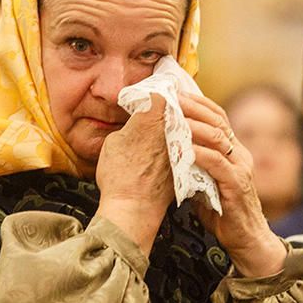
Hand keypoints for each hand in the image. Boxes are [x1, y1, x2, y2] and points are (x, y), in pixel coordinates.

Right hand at [95, 94, 173, 256]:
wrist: (133, 209)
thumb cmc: (118, 176)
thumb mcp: (113, 143)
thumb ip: (130, 126)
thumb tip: (137, 123)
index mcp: (151, 120)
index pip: (162, 94)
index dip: (161, 92)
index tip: (158, 93)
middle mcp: (171, 131)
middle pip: (180, 110)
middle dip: (176, 107)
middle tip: (170, 106)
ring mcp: (182, 148)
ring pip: (187, 128)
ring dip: (184, 125)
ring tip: (174, 127)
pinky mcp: (186, 165)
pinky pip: (188, 148)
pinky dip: (186, 145)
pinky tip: (178, 148)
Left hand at [179, 92, 286, 276]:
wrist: (247, 240)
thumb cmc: (223, 213)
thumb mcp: (206, 183)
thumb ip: (194, 166)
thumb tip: (168, 153)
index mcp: (233, 152)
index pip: (218, 117)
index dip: (199, 103)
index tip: (177, 94)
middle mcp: (239, 155)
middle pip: (218, 121)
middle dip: (194, 108)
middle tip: (173, 99)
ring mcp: (240, 169)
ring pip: (219, 138)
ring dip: (194, 126)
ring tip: (175, 118)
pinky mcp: (236, 185)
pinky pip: (217, 163)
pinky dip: (200, 153)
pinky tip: (184, 148)